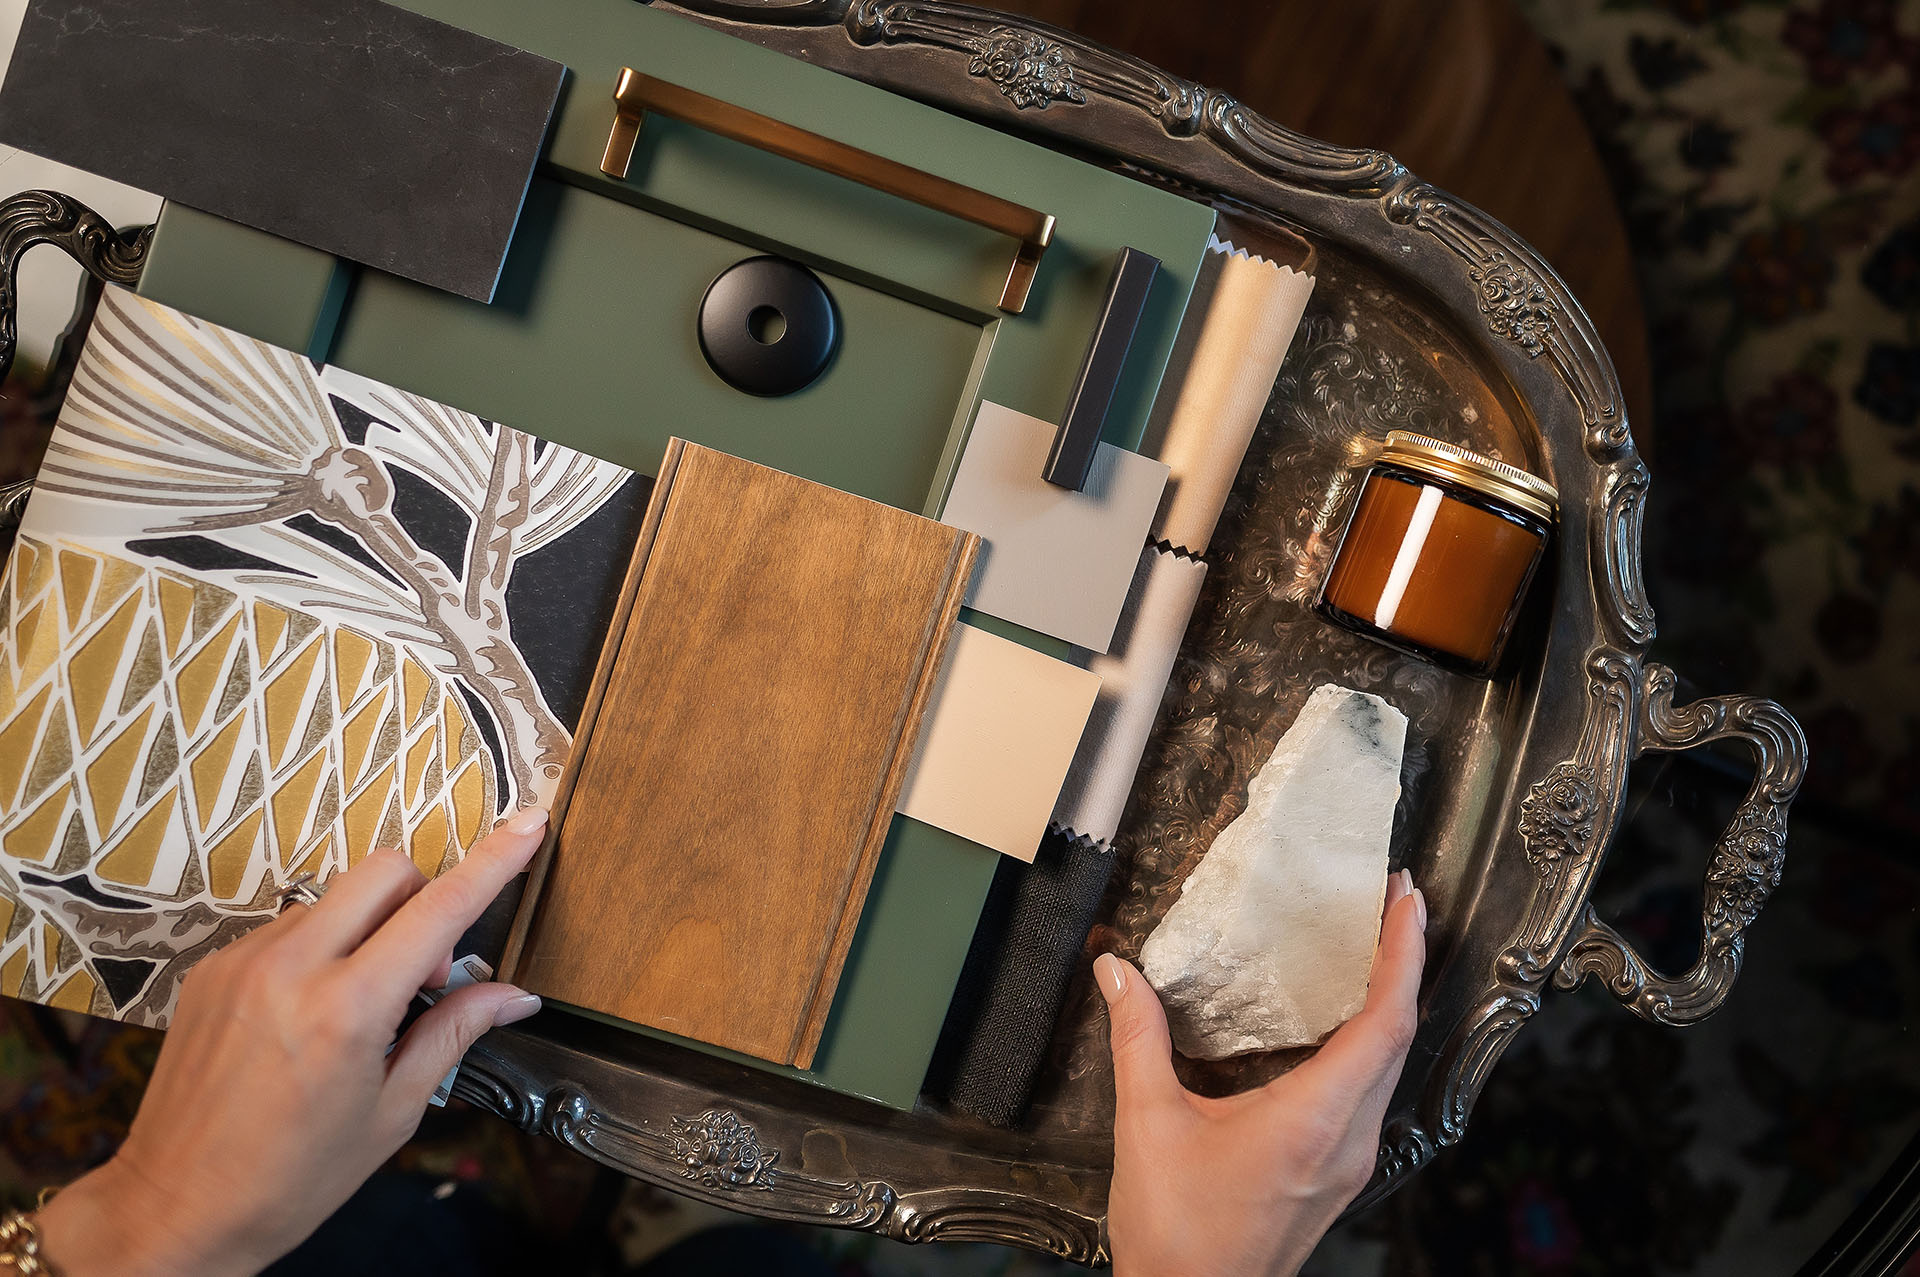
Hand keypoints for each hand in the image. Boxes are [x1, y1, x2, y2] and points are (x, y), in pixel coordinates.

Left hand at [33, 810, 551, 1276]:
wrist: (176, 1209)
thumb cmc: (290, 1178)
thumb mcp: (393, 1112)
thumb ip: (453, 1033)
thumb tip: (514, 995)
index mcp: (347, 1011)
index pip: (439, 909)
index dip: (493, 862)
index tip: (528, 827)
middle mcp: (290, 970)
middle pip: (384, 870)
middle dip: (423, 895)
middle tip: (427, 968)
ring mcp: (243, 962)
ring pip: (335, 898)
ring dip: (368, 929)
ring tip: (360, 1006)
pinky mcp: (212, 968)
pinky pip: (288, 928)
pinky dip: (319, 951)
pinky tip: (310, 1014)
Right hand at [1099, 869, 1427, 1276]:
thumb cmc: (1176, 1234)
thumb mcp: (1149, 1124)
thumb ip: (1138, 1039)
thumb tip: (1118, 973)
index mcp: (1313, 1120)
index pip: (1385, 1022)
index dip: (1403, 955)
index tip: (1406, 901)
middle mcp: (1346, 1140)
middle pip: (1400, 1038)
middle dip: (1405, 963)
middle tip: (1394, 904)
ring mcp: (1347, 1161)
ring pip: (1390, 1068)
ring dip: (1392, 1003)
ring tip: (1378, 949)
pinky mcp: (1335, 1174)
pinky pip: (1370, 1093)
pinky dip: (1369, 1043)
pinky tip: (1343, 1022)